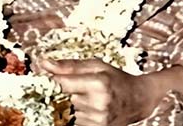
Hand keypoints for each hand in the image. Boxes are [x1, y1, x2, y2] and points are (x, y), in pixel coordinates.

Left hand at [38, 58, 154, 125]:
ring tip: (86, 98)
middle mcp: (99, 103)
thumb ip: (68, 66)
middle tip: (76, 88)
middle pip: (62, 98)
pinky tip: (87, 109)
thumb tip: (43, 63)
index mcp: (98, 83)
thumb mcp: (96, 66)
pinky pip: (75, 122)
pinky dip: (77, 115)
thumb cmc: (116, 79)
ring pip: (68, 111)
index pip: (60, 84)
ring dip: (71, 105)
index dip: (51, 80)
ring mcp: (99, 119)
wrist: (139, 99)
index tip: (49, 78)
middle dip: (63, 93)